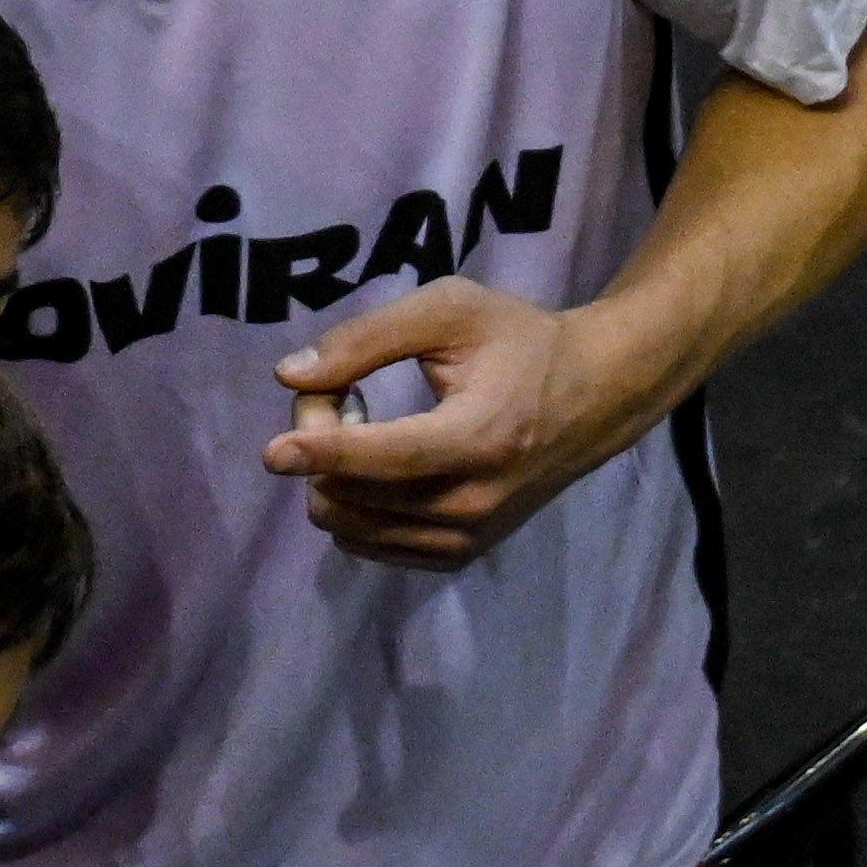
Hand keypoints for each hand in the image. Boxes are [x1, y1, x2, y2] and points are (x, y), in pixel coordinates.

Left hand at [258, 275, 665, 570]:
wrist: (594, 398)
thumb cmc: (518, 343)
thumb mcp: (449, 310)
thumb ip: (367, 338)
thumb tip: (291, 377)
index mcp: (479, 438)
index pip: (386, 458)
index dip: (324, 451)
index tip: (273, 452)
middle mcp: (472, 504)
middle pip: (353, 494)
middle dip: (319, 441)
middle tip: (340, 393)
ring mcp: (466, 539)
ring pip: (350, 527)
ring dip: (331, 477)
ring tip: (364, 428)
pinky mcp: (458, 556)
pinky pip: (369, 546)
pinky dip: (353, 506)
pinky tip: (378, 465)